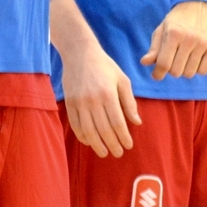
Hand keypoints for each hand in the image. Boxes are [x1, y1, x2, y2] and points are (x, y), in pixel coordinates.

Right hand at [61, 38, 140, 158]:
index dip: (124, 137)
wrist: (79, 52)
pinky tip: (89, 142)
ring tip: (104, 152)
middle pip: (103, 130)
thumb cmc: (105, 66)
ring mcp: (79, 102)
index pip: (117, 123)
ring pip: (88, 131)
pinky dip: (82, 136)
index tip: (128, 145)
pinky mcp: (69, 102)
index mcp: (108, 94)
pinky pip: (75, 124)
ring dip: (97, 145)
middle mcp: (93, 100)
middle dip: (113, 145)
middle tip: (118, 153)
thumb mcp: (123, 80)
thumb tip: (136, 123)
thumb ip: (129, 102)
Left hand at [141, 0, 206, 80]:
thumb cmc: (177, 20)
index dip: (158, 73)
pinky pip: (203, 71)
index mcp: (173, 33)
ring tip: (183, 58)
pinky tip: (194, 58)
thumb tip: (144, 63)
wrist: (199, 4)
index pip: (164, 64)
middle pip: (176, 71)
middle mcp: (189, 39)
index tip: (156, 75)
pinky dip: (196, 69)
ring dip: (184, 70)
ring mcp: (204, 43)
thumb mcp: (162, 29)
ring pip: (189, 73)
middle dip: (171, 69)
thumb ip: (154, 48)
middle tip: (172, 60)